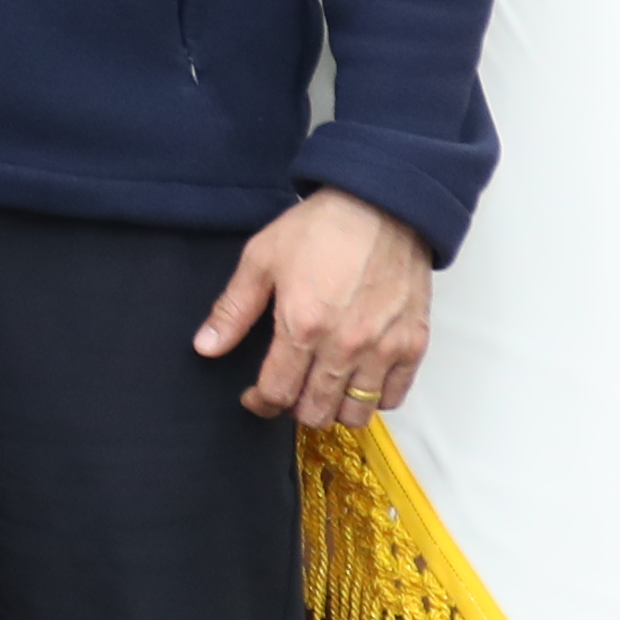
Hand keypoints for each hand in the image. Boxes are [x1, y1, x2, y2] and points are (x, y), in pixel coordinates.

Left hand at [196, 187, 433, 427]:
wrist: (381, 206)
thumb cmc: (319, 229)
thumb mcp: (261, 259)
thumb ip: (233, 310)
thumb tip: (206, 347)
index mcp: (302, 325)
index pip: (277, 392)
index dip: (260, 402)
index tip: (255, 396)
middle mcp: (346, 345)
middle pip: (316, 411)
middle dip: (294, 408)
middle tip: (288, 389)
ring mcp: (384, 348)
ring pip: (357, 413)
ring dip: (334, 408)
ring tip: (322, 387)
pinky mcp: (414, 344)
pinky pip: (394, 396)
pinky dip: (374, 398)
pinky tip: (357, 379)